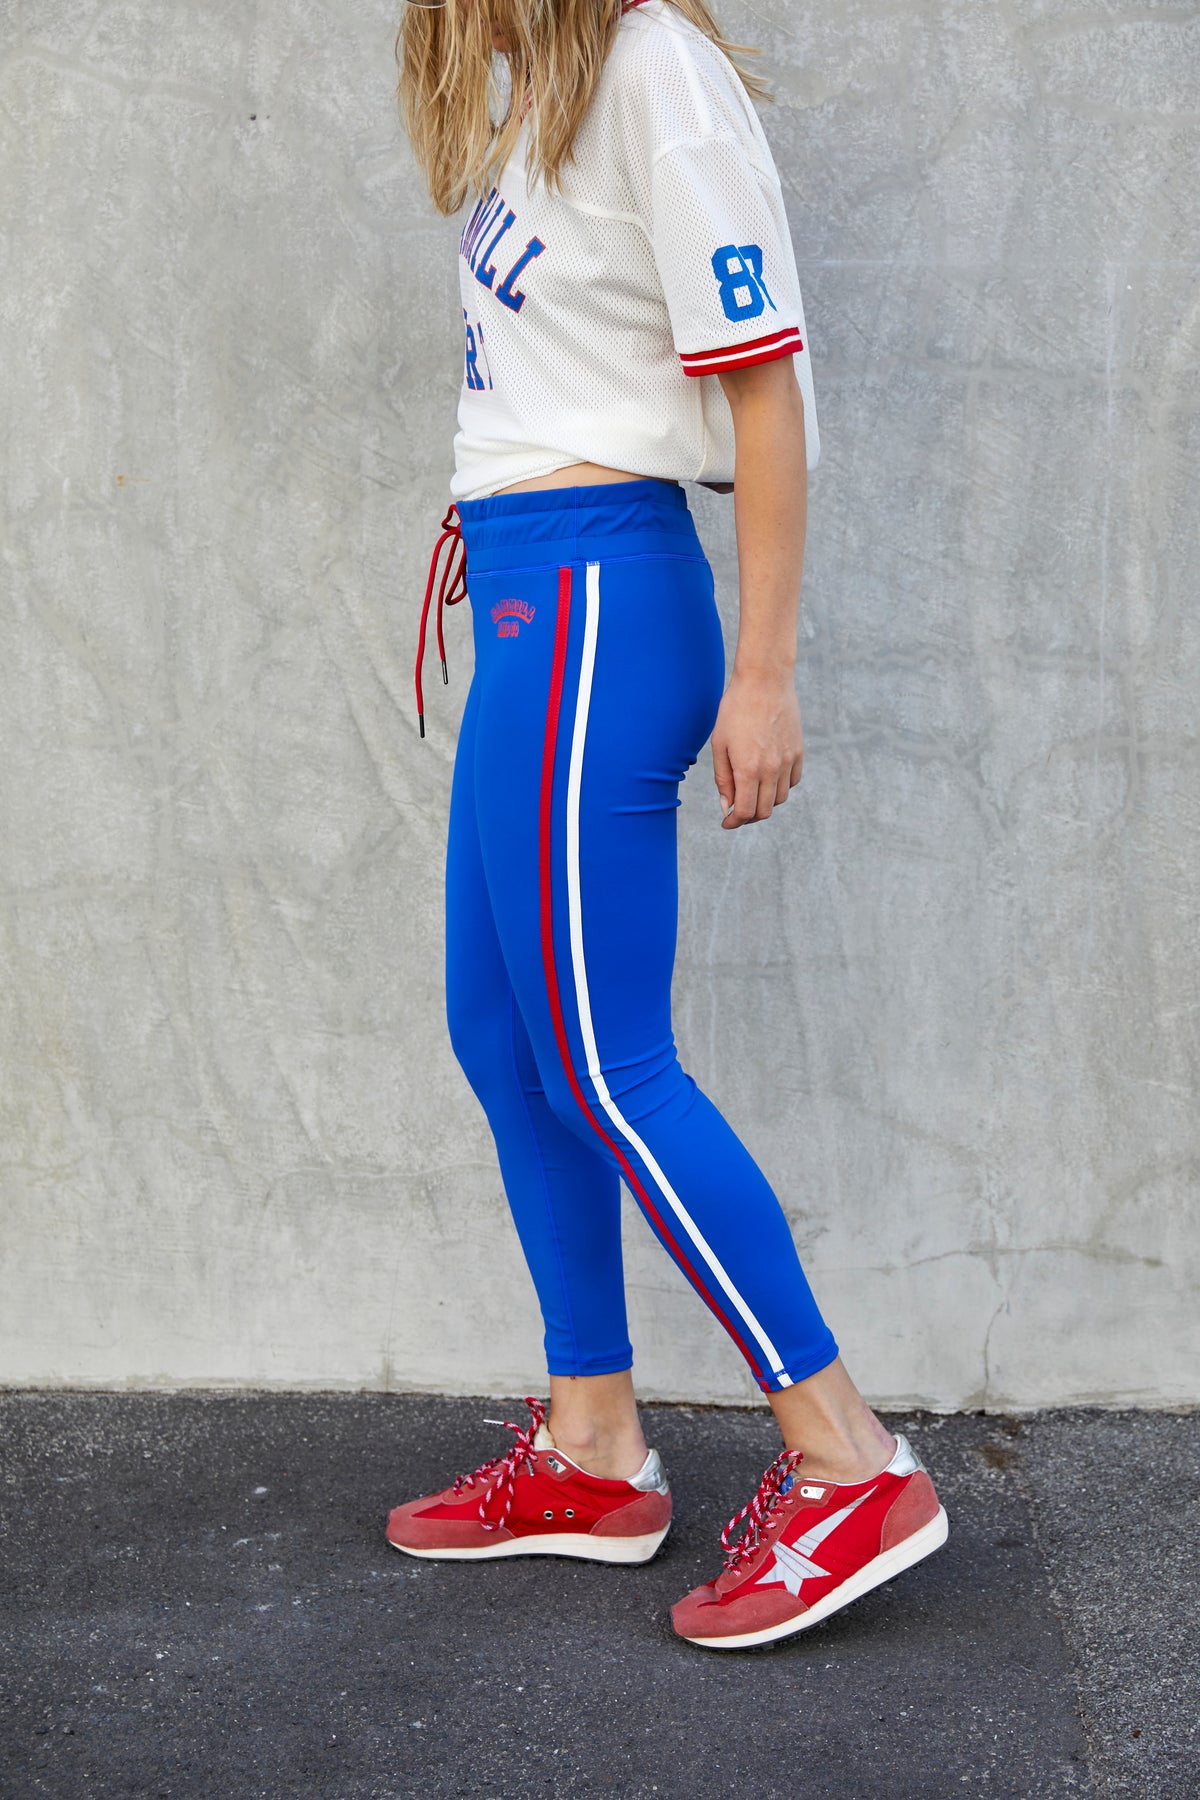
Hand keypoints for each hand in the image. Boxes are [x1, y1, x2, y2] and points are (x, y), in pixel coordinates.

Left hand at [711, 668, 803, 828]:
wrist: (765, 682)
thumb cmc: (735, 709)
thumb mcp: (719, 744)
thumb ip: (723, 779)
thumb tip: (726, 806)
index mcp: (748, 769)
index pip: (746, 811)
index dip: (734, 822)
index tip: (727, 822)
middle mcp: (771, 769)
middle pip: (764, 811)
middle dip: (748, 817)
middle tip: (736, 811)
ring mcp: (788, 761)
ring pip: (779, 799)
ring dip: (764, 803)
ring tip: (750, 792)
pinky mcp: (798, 752)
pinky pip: (792, 782)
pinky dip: (779, 787)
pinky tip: (767, 778)